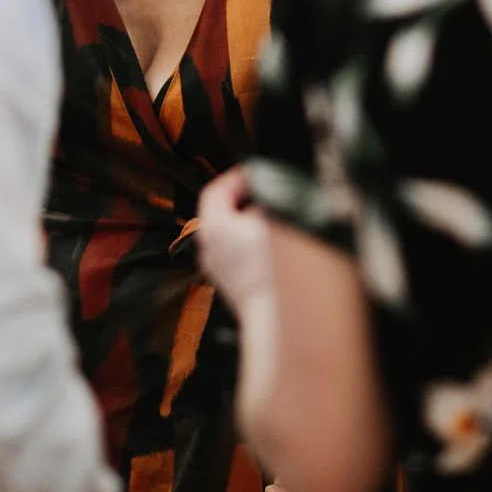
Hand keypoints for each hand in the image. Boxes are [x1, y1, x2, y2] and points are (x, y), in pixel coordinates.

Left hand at [196, 167, 276, 309]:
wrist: (279, 320)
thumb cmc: (274, 268)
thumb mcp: (275, 218)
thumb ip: (269, 199)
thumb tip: (270, 194)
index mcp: (213, 226)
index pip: (217, 190)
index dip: (238, 176)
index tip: (259, 172)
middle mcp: (209, 249)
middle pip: (225, 214)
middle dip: (249, 203)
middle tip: (273, 195)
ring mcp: (220, 272)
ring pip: (235, 238)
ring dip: (255, 229)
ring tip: (282, 224)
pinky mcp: (235, 290)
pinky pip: (244, 260)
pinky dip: (258, 251)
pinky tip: (282, 254)